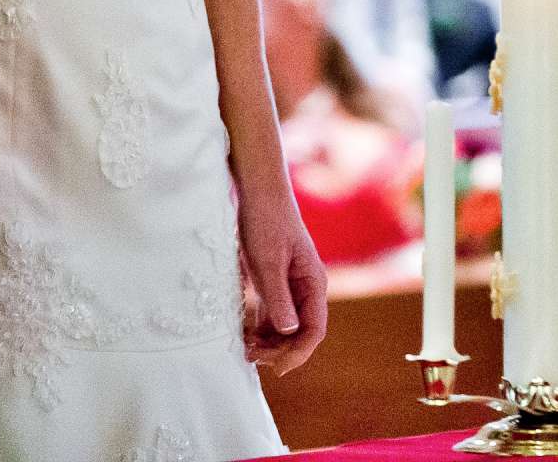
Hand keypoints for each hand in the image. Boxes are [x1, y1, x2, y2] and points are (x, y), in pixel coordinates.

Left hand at [238, 186, 327, 375]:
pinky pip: (272, 309)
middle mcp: (305, 285)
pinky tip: (243, 332)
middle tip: (252, 357)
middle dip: (279, 349)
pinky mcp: (274, 277)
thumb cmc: (265, 219)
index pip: (314, 329)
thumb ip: (278, 296)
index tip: (277, 369)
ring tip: (244, 348)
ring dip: (268, 339)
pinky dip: (259, 323)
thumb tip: (289, 331)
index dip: (298, 353)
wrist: (257, 187)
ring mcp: (290, 282)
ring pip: (284, 323)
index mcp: (313, 282)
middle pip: (299, 330)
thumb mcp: (268, 260)